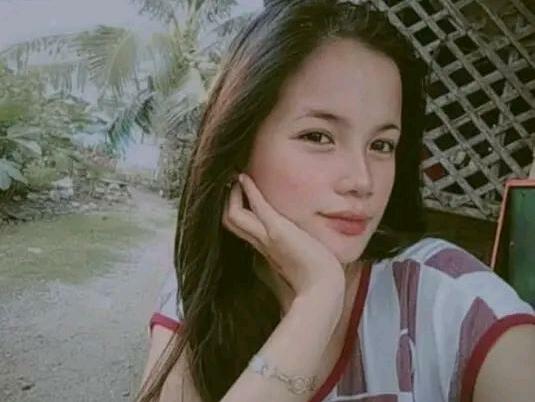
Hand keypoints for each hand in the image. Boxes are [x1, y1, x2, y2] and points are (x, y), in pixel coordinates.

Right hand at [222, 173, 344, 297]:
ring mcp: (267, 237)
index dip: (236, 213)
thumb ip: (296, 254)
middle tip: (230, 185)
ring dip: (233, 195)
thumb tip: (301, 248)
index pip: (242, 229)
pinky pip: (257, 207)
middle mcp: (261, 243)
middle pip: (230, 222)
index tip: (239, 197)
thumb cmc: (317, 280)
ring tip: (235, 179)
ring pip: (234, 216)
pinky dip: (249, 191)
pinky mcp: (277, 231)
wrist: (323, 289)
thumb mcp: (303, 262)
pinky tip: (243, 177)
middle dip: (227, 203)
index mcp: (267, 250)